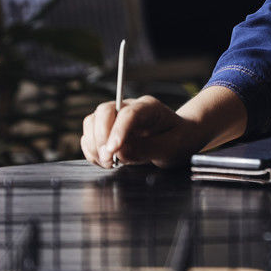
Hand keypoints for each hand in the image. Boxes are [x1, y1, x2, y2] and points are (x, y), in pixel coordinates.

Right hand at [80, 85, 247, 168]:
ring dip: (94, 144)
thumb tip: (120, 151)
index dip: (118, 130)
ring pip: (92, 122)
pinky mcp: (109, 130)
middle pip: (104, 112)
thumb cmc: (179, 139)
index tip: (113, 150)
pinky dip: (91, 150)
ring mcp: (117, 118)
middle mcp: (130, 108)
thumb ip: (148, 149)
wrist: (180, 138)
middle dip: (102, 137)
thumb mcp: (172, 147)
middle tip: (109, 160)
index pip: (129, 113)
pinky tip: (104, 161)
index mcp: (150, 108)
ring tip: (108, 163)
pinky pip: (90, 136)